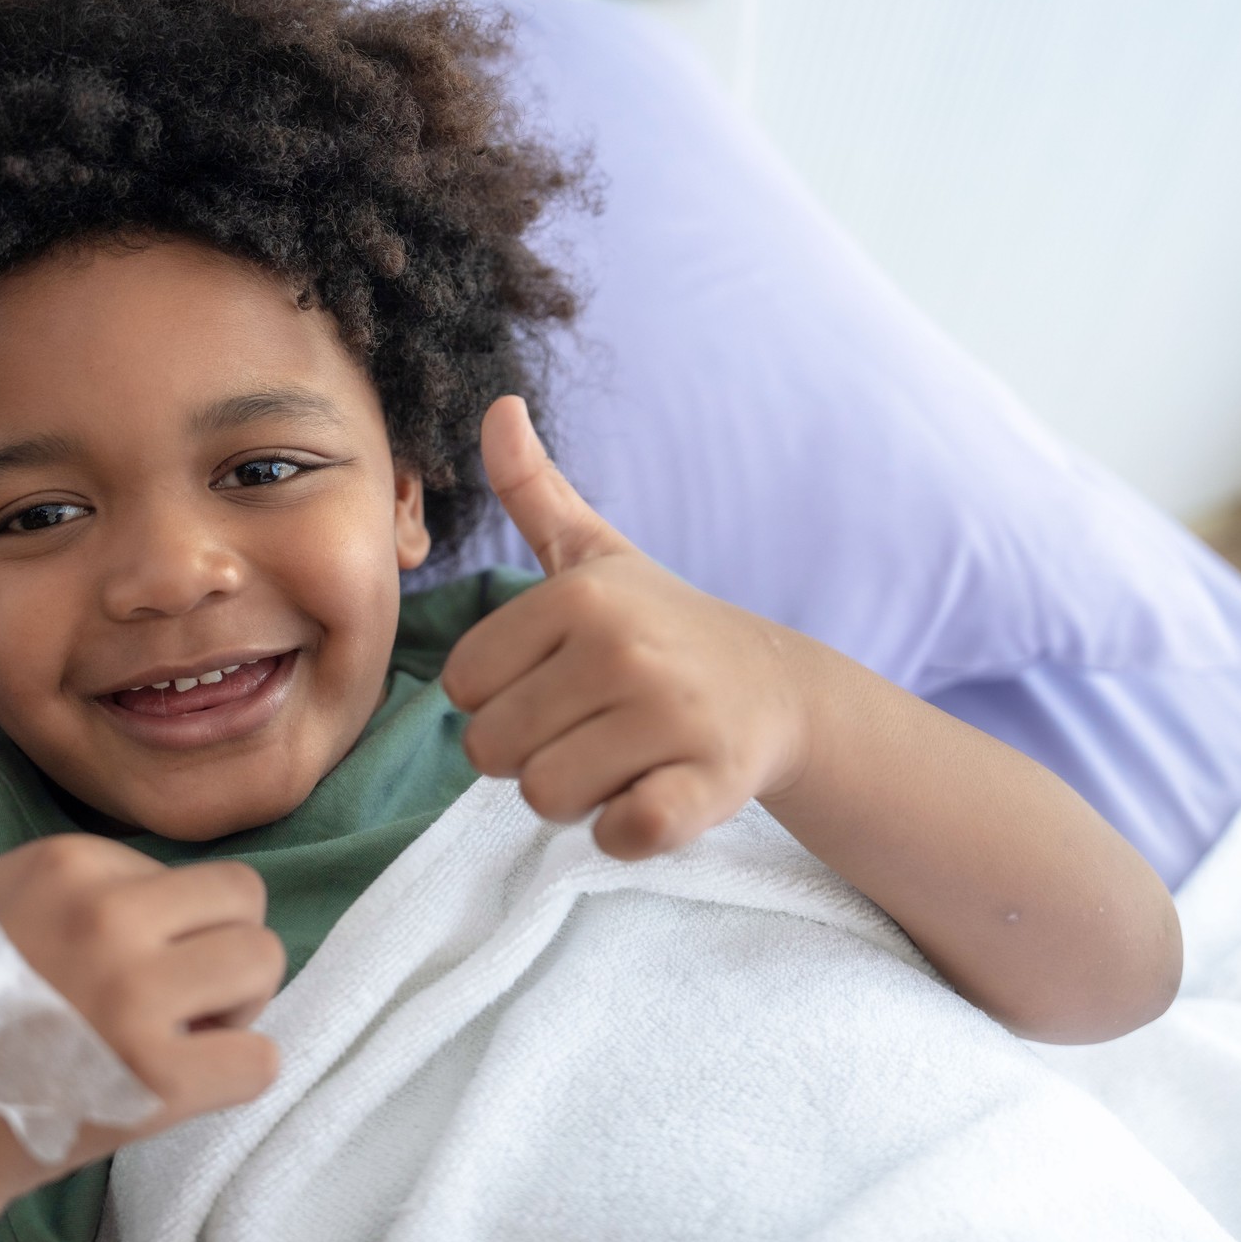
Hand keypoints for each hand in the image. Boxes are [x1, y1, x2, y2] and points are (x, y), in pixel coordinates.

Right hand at [0, 708, 283, 1237]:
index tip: (95, 965)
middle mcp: (108, 917)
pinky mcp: (159, 1082)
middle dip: (215, 949)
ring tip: (171, 1033)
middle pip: (245, 901)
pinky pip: (261, 1058)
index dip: (157, 922)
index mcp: (67, 863)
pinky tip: (173, 1084)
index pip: (180, 869)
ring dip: (233, 1006)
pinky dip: (233, 1075)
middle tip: (158, 997)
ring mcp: (136, 1001)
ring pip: (265, 965)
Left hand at [441, 396, 814, 859]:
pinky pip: (618, 835)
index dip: (499, 699)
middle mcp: (622, 652)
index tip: (554, 683)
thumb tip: (497, 406)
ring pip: (544, 797)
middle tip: (587, 728)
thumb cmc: (659, 625)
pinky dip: (624, 831)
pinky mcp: (707, 787)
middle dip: (529, 752)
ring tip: (620, 756)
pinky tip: (652, 794)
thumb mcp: (595, 554)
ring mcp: (669, 720)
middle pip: (492, 751)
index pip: (464, 688)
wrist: (776, 688)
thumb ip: (533, 489)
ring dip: (575, 794)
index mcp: (579, 599)